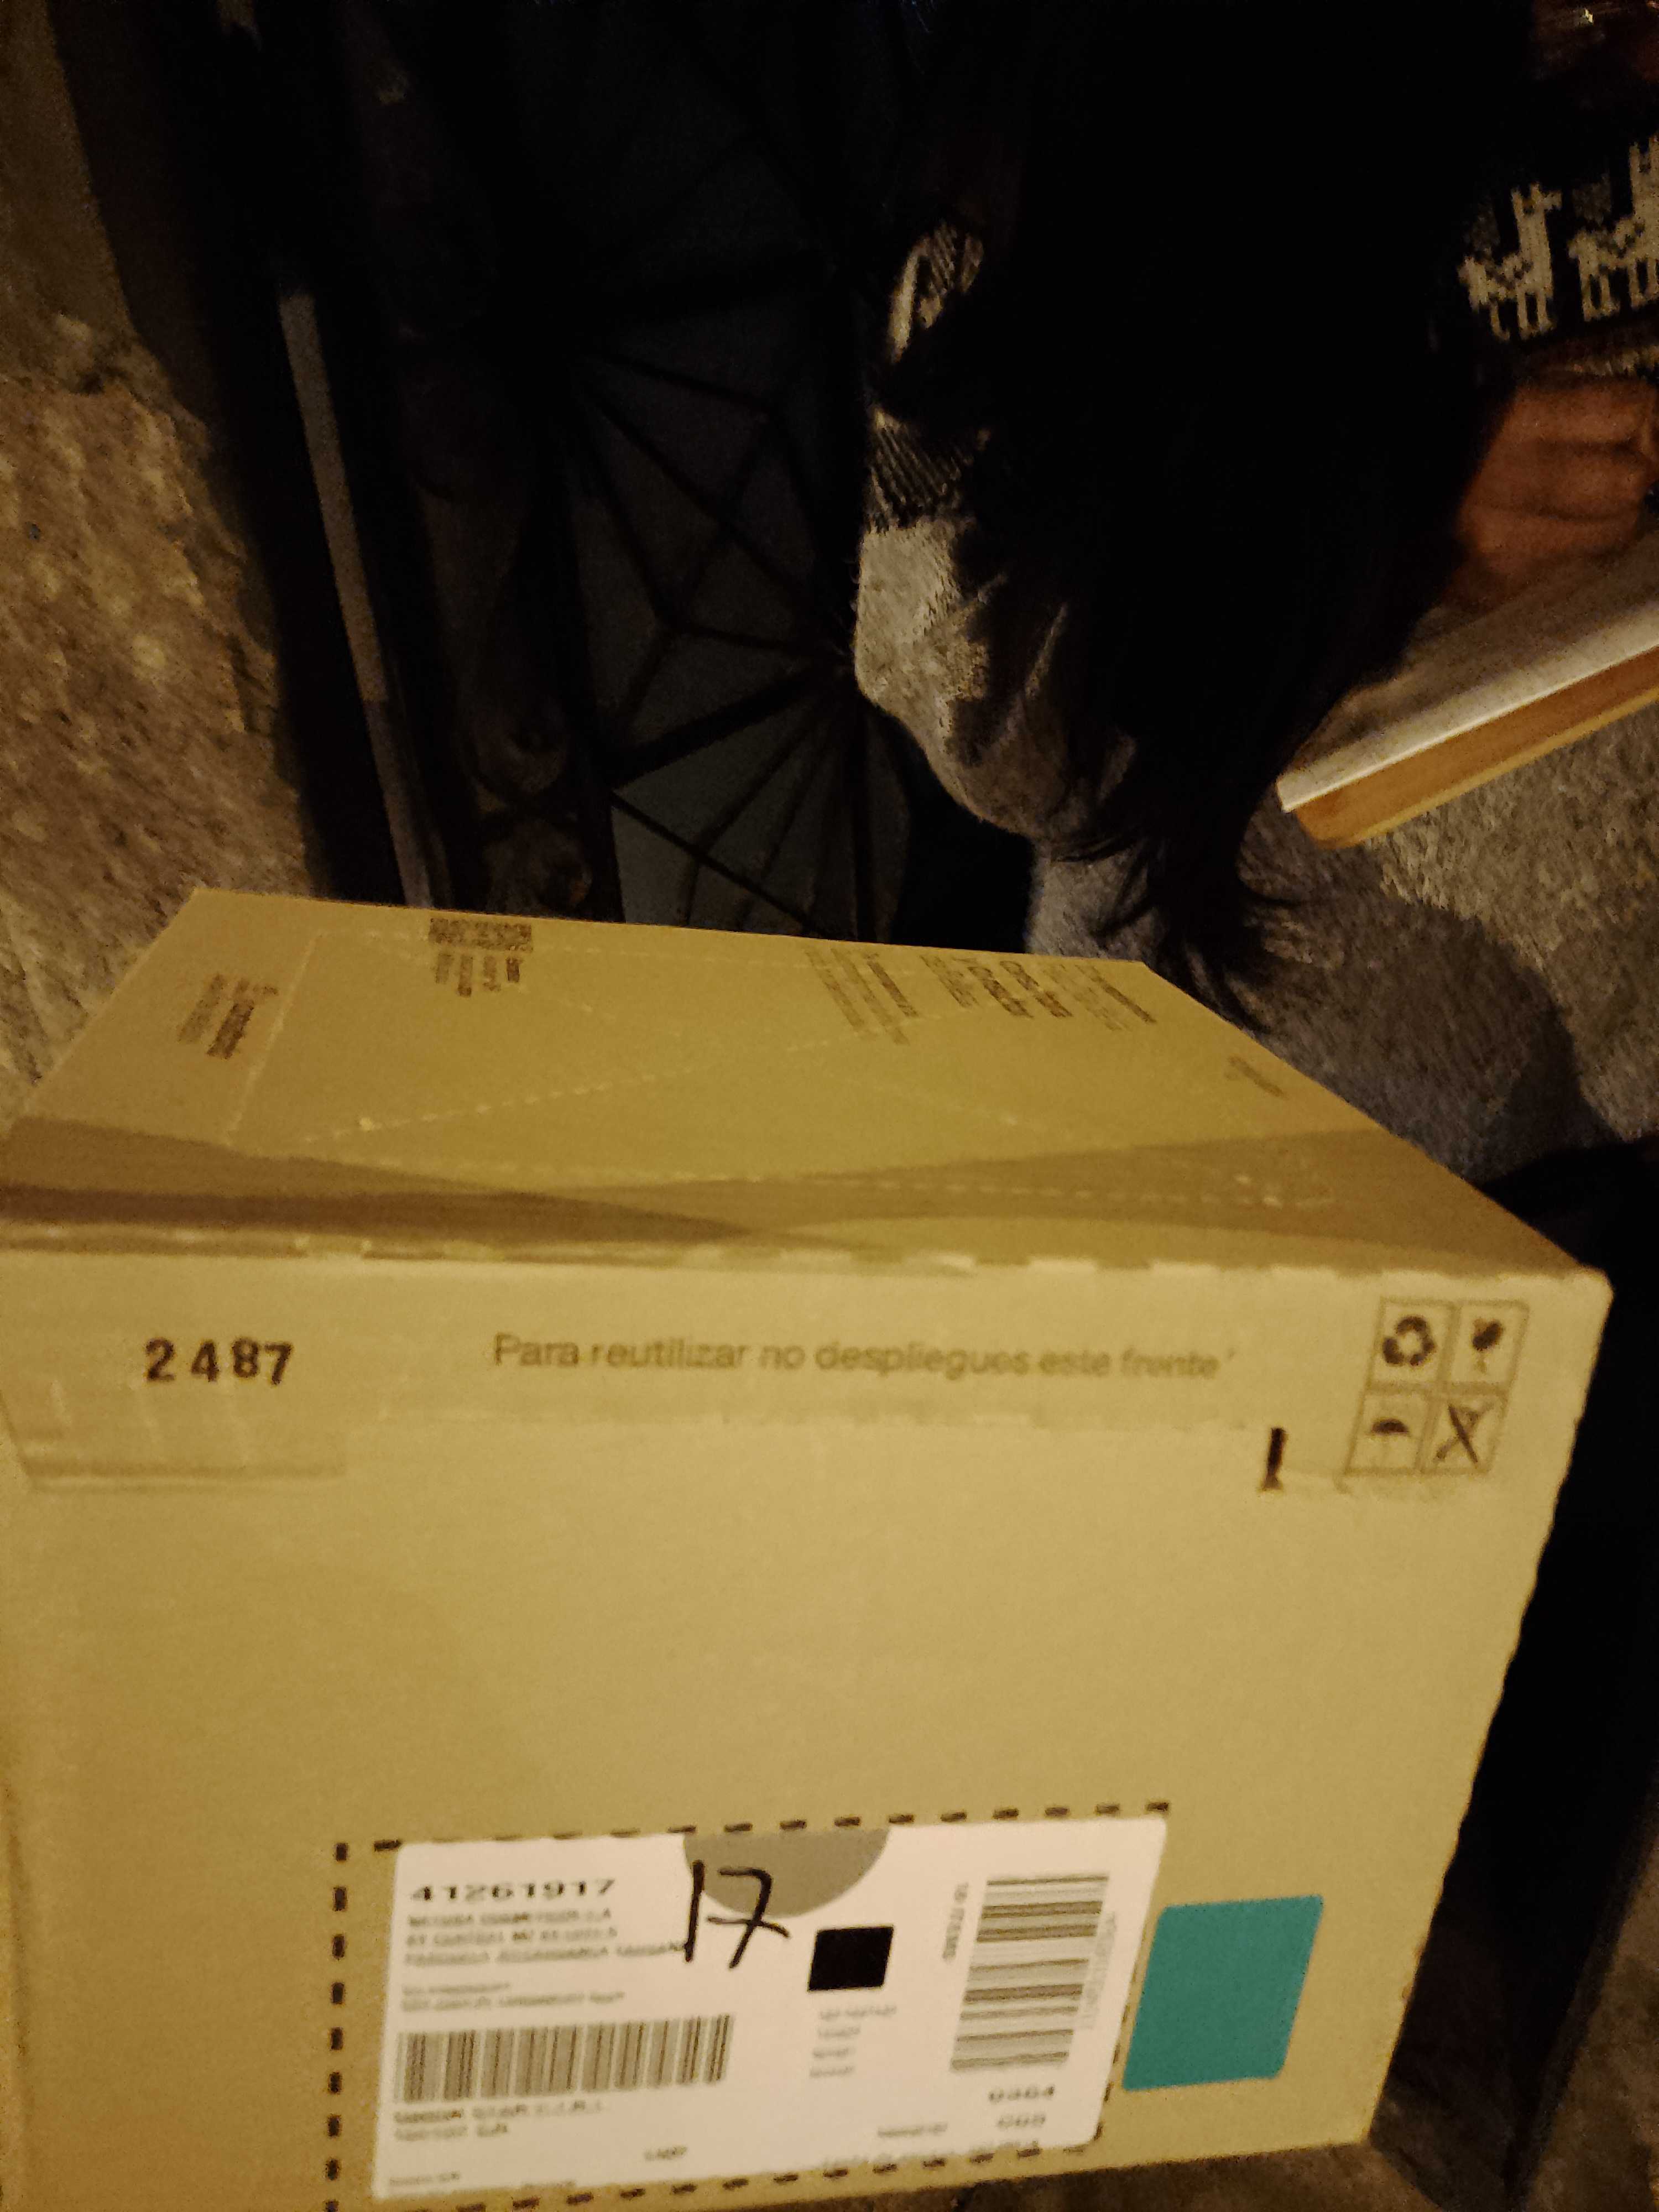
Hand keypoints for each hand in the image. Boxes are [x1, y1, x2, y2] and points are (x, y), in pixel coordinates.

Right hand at [1446, 378, 1658, 610]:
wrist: (1339, 498)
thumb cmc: (1424, 429)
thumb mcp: (1494, 389)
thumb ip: (1569, 405)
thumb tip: (1644, 425)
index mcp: (1507, 419)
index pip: (1631, 416)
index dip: (1647, 419)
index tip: (1641, 423)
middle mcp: (1506, 490)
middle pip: (1628, 486)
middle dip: (1633, 474)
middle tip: (1616, 463)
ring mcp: (1496, 551)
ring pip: (1606, 539)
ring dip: (1603, 519)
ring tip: (1569, 501)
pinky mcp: (1485, 591)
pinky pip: (1559, 570)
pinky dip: (1556, 550)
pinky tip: (1521, 531)